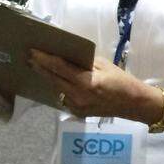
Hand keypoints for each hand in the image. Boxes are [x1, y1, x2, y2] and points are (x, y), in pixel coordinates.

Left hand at [28, 50, 157, 121]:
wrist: (133, 104)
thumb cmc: (122, 81)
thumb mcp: (105, 65)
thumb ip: (85, 62)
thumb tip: (68, 57)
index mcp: (86, 81)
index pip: (59, 68)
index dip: (45, 59)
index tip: (33, 51)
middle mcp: (77, 95)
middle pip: (53, 79)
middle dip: (40, 68)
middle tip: (29, 57)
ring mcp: (76, 106)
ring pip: (56, 89)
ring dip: (49, 78)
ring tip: (40, 67)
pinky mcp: (77, 112)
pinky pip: (63, 97)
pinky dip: (60, 88)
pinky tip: (59, 81)